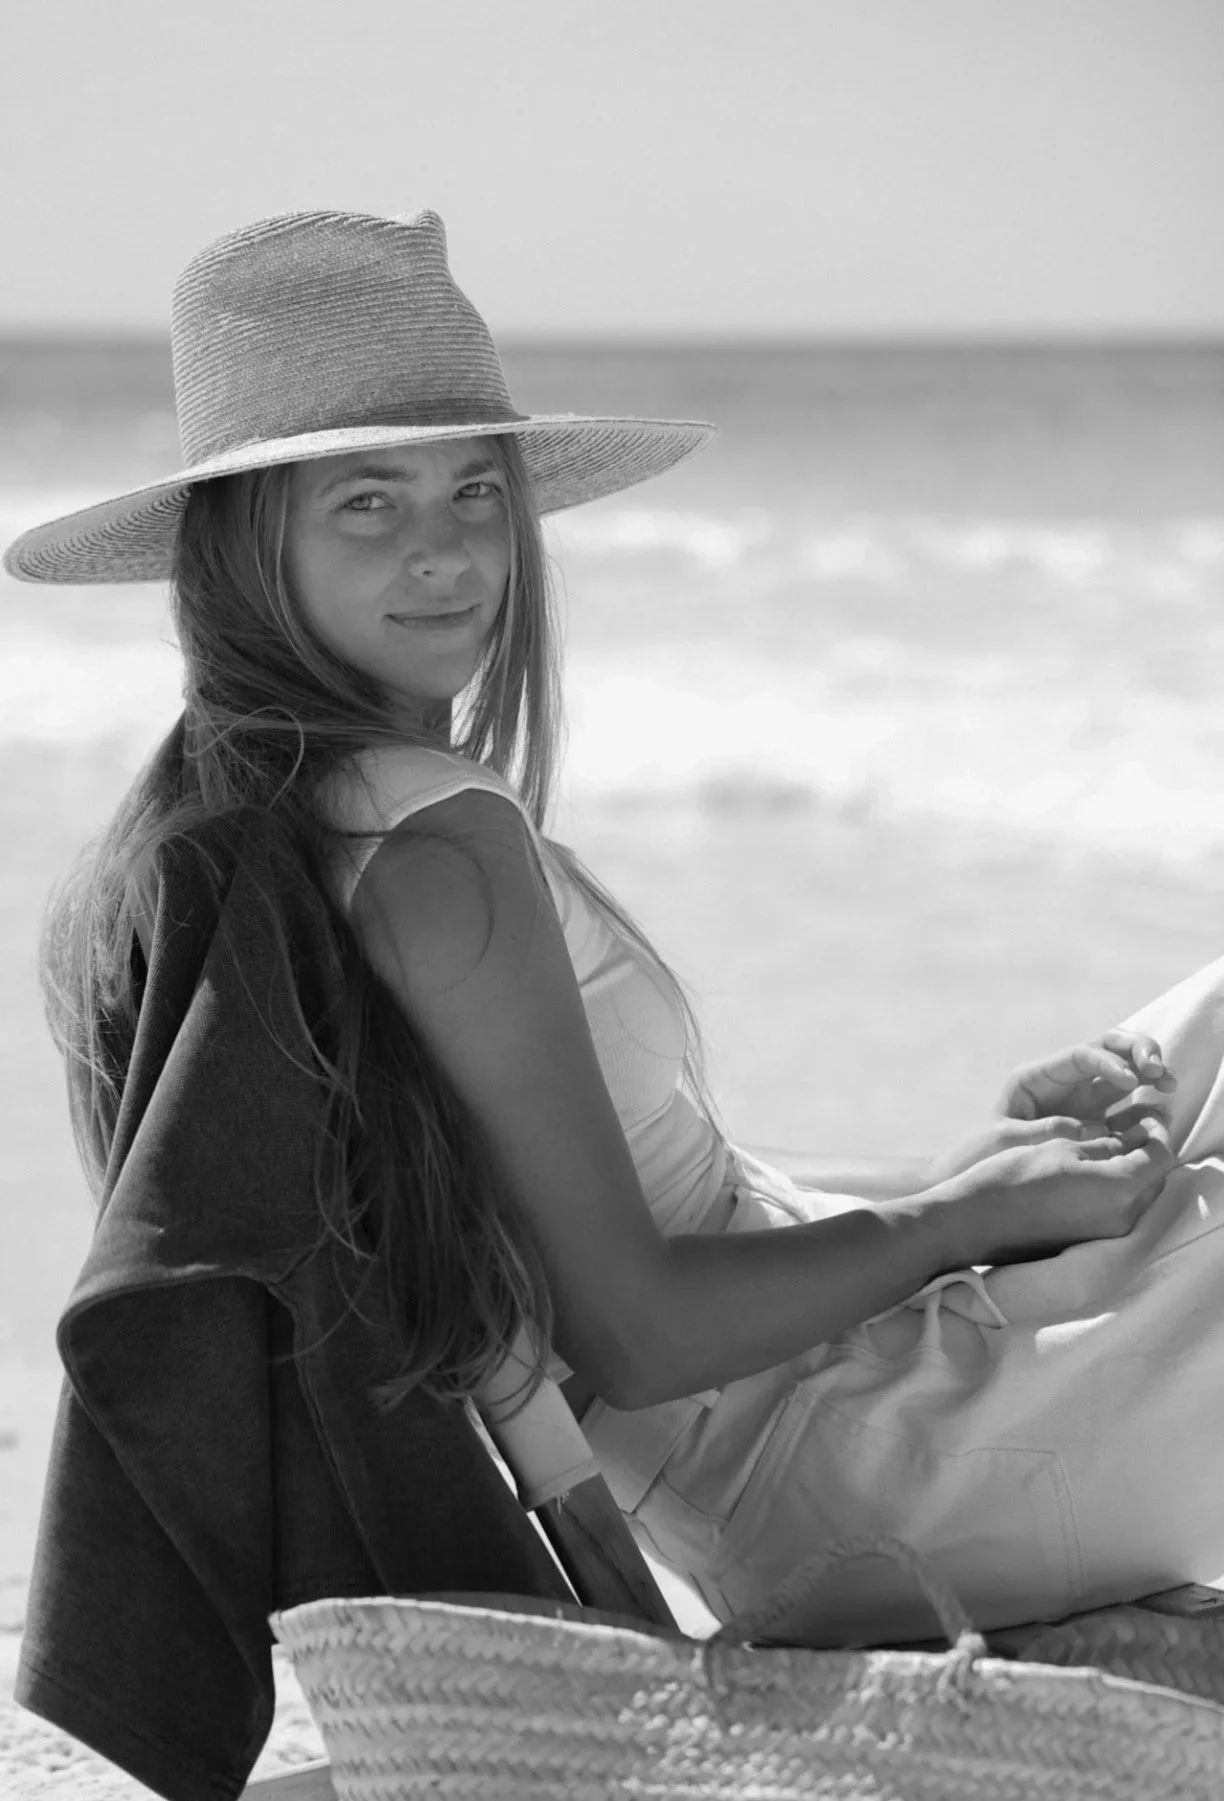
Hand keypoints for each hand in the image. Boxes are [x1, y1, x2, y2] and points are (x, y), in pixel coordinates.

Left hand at [929, 1031, 1177, 1187]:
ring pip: (1124, 1071)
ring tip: (1169, 1084)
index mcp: (1037, 1078)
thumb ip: (1045, 1131)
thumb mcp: (1007, 1141)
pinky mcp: (1097, 1123)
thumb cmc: (983, 1157)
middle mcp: (1063, 1082)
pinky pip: (1127, 1107)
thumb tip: (1092, 1127)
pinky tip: (1163, 1110)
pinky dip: (1147, 1104)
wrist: (976, 1179)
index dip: (1109, 1063)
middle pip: (1107, 1050)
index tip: (1132, 1081)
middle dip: (1136, 1052)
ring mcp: (1082, 1101)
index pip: (1080, 1057)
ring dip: (1149, 1071)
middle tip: (1159, 1071)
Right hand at [929, 1114, 1174, 1269]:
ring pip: (1138, 1197)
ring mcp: (1107, 1236)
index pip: (1162, 1156)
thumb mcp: (1061, 1146)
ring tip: (1106, 1148)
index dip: (1156, 1132)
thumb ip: (1104, 1144)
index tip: (1143, 1115)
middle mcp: (1122, 1219)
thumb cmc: (1012, 1177)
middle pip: (1155, 1180)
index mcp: (1118, 1190)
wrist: (974, 1222)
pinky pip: (1118, 1212)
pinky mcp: (1090, 1243)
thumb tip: (1130, 1138)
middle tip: (1128, 1126)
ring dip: (1131, 1171)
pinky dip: (1115, 1190)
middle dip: (1147, 1152)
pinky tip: (1090, 1174)